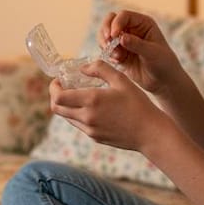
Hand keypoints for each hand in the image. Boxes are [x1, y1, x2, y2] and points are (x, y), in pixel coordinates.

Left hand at [49, 61, 165, 151]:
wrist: (150, 133)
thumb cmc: (138, 104)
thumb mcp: (121, 80)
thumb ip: (100, 68)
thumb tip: (83, 67)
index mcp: (91, 100)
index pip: (58, 97)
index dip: (53, 87)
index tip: (59, 80)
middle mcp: (87, 117)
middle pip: (57, 108)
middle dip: (55, 96)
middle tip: (63, 87)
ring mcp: (90, 130)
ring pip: (67, 117)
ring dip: (66, 106)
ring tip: (78, 96)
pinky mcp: (95, 137)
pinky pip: (79, 125)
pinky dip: (78, 115)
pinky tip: (91, 107)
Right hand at [98, 11, 182, 95]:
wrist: (163, 81)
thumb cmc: (164, 64)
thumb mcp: (152, 53)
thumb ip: (137, 44)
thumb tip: (121, 37)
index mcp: (143, 23)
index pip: (124, 16)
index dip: (116, 23)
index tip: (113, 36)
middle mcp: (132, 29)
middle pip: (110, 20)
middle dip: (106, 30)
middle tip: (107, 42)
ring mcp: (124, 40)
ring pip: (105, 34)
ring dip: (105, 43)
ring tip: (116, 56)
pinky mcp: (119, 52)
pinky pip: (106, 48)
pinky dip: (108, 54)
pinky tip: (118, 62)